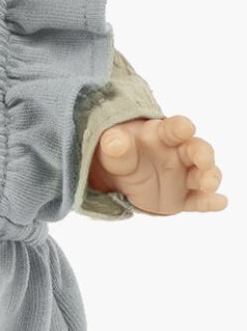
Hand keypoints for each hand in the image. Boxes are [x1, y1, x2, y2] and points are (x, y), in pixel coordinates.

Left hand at [88, 115, 227, 214]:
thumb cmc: (118, 152)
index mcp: (161, 134)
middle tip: (204, 160)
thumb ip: (114, 144)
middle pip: (196, 149)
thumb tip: (114, 142)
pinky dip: (209, 202)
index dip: (180, 127)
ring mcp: (183, 175)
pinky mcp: (182, 197)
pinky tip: (218, 203)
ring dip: (208, 178)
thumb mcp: (112, 148)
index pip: (173, 128)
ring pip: (202, 174)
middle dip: (202, 154)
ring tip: (208, 185)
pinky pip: (197, 200)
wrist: (115, 175)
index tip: (184, 128)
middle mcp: (178, 152)